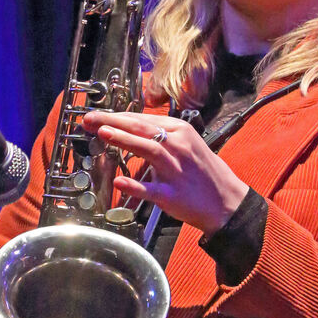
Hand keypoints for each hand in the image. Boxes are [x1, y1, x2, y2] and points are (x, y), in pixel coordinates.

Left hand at [82, 111, 248, 235]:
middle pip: (142, 129)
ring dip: (124, 140)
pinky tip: (118, 181)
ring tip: (102, 133)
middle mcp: (179, 147)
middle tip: (90, 119)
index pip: (143, 120)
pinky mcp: (173, 195)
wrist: (226, 202)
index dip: (117, 116)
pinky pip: (151, 189)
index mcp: (181, 132)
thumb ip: (161, 137)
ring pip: (148, 150)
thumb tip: (132, 131)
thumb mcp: (187, 145)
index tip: (97, 116)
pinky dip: (134, 185)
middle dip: (113, 122)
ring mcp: (176, 171)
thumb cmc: (204, 174)